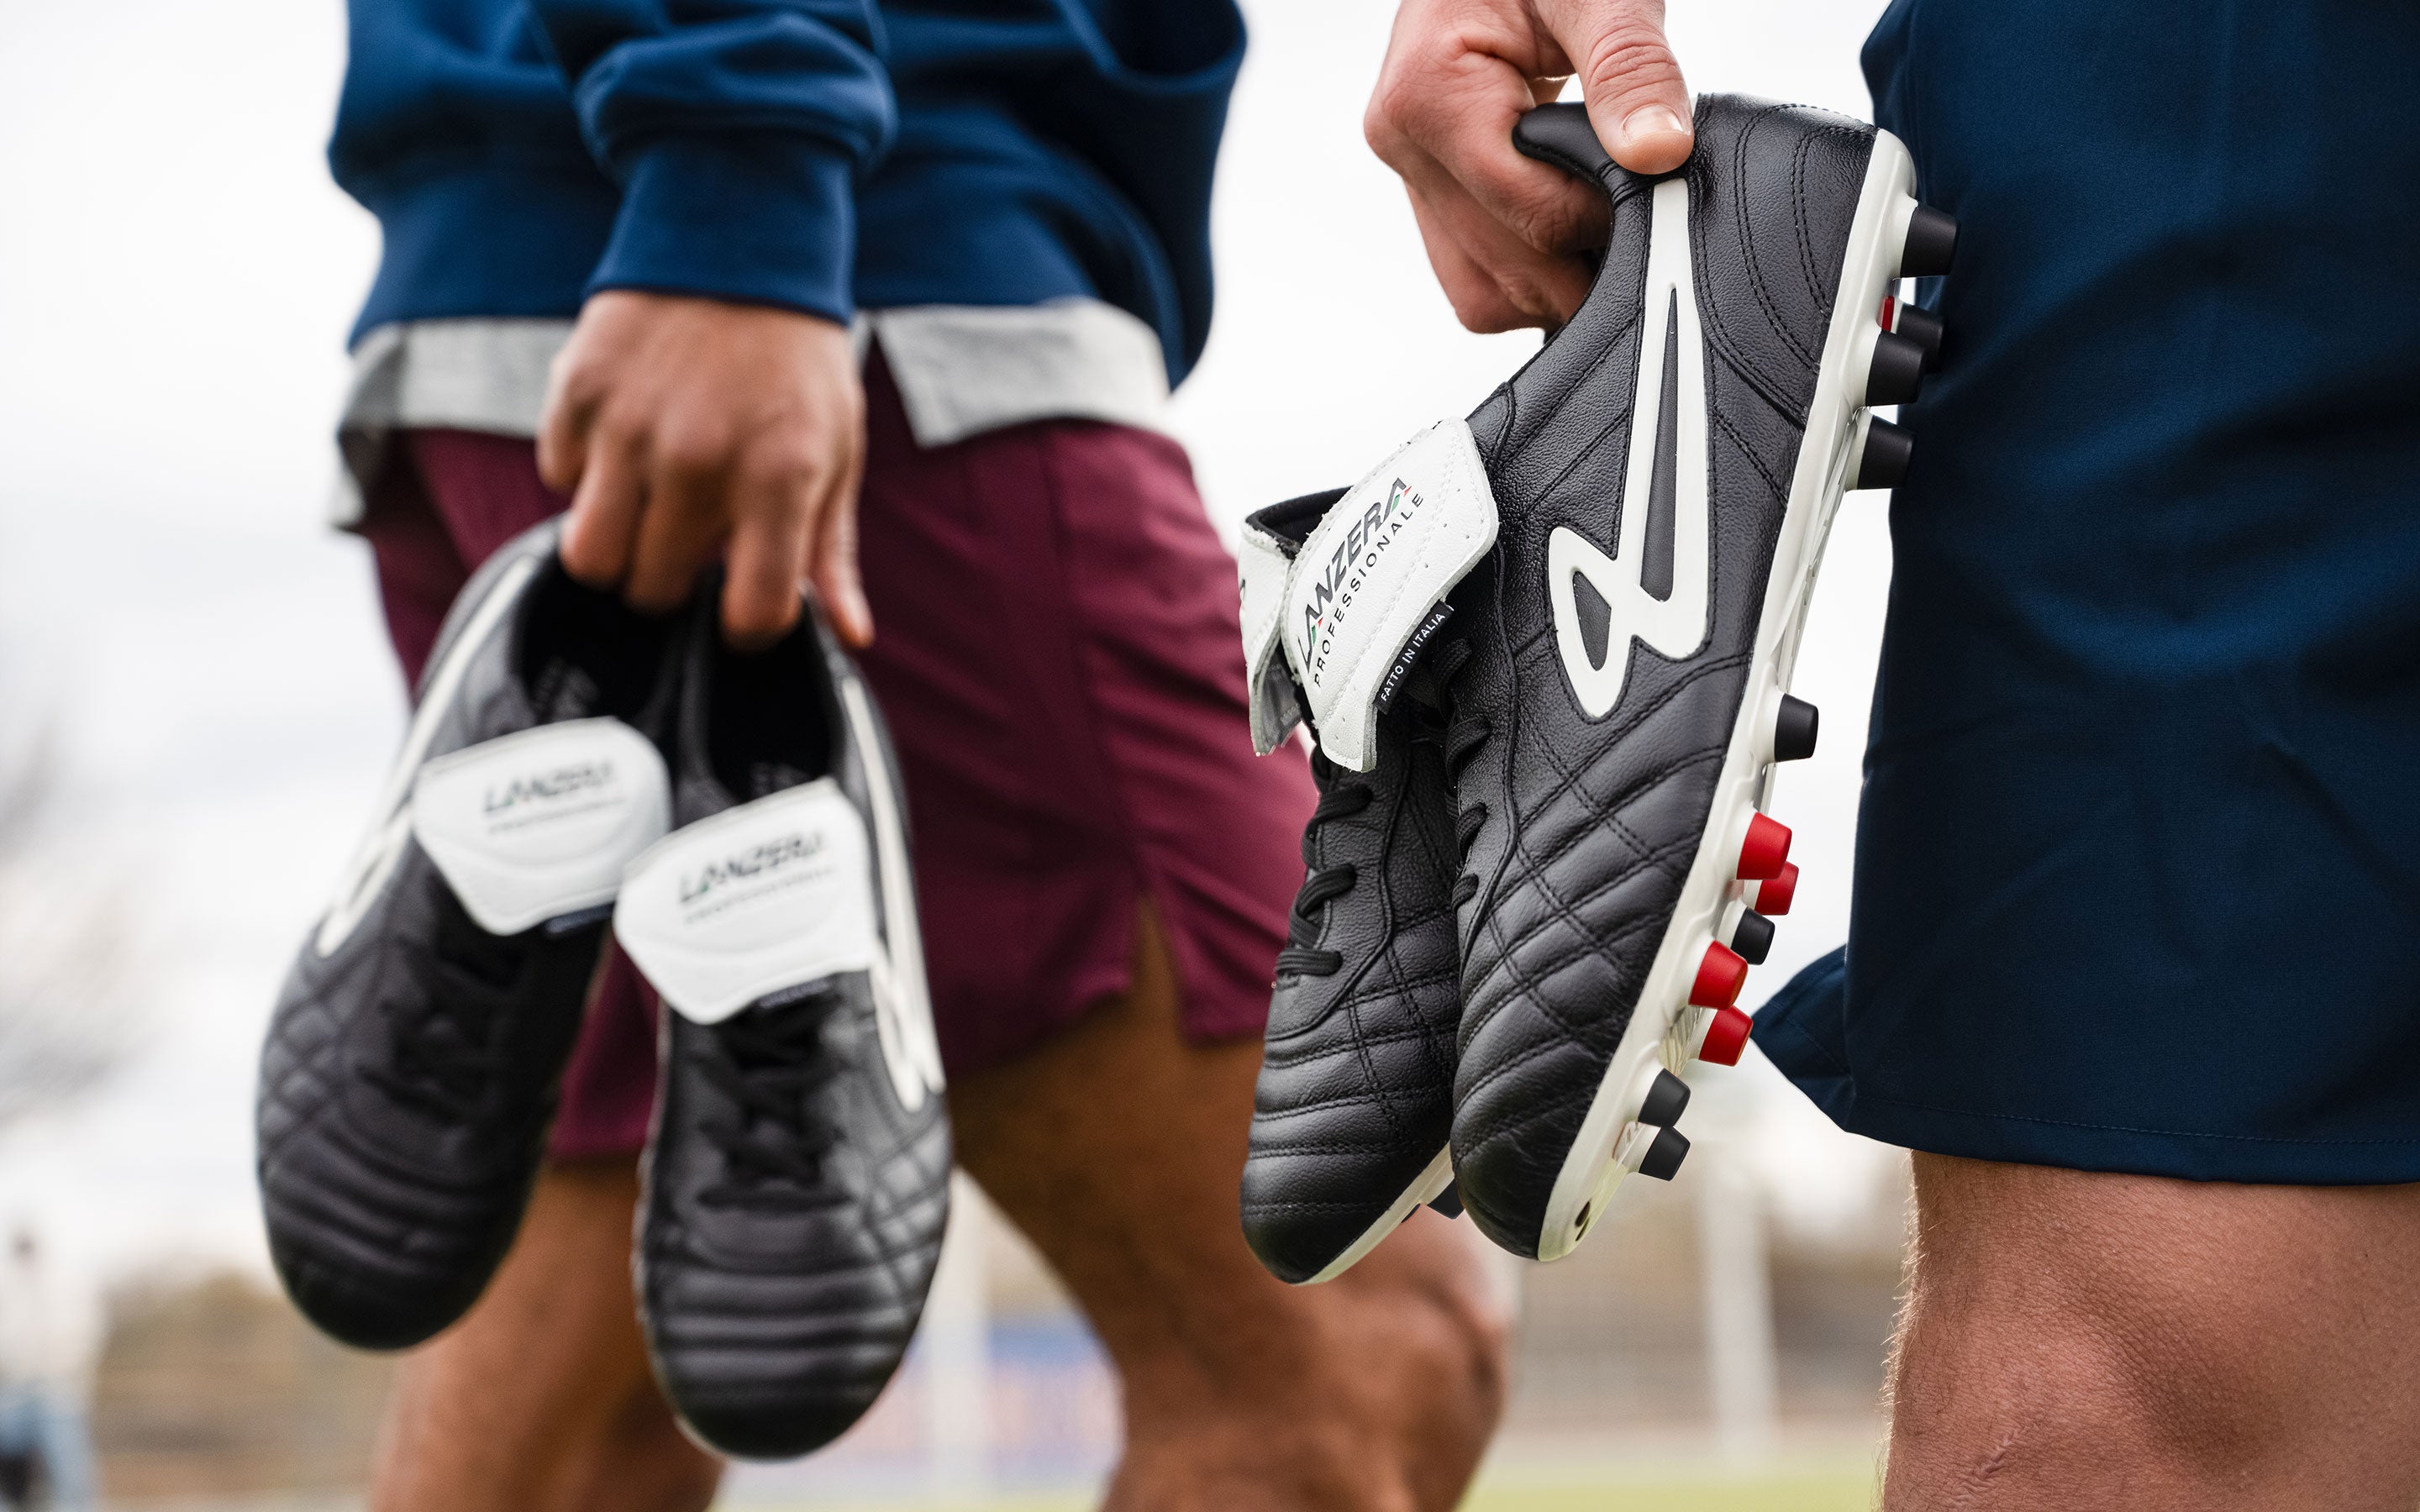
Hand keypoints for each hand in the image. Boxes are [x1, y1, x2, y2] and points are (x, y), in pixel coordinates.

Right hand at [538, 291, 871, 648]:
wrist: (738, 240)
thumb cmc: (797, 365)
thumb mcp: (836, 452)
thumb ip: (833, 554)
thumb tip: (851, 639)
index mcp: (780, 478)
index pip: (751, 614)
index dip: (747, 625)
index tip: (745, 602)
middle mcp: (699, 459)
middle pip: (653, 591)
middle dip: (673, 582)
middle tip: (693, 542)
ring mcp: (630, 427)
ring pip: (590, 557)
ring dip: (617, 547)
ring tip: (647, 510)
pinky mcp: (577, 392)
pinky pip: (558, 477)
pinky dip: (583, 475)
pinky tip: (622, 443)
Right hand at [1367, 0, 1692, 329]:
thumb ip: (1630, 69)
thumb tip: (1657, 153)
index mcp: (1426, 94)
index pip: (1530, 213)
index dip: (1605, 221)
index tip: (1655, 194)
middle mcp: (1402, 143)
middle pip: (1503, 271)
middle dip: (1580, 265)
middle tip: (1646, 226)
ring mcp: (1407, 171)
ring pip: (1482, 291)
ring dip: (1552, 281)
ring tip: (1606, 224)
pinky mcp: (1425, 187)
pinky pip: (1475, 268)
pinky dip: (1531, 265)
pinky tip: (1574, 221)